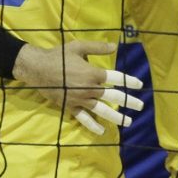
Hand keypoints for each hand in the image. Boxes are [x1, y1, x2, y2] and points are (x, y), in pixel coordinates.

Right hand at [12, 41, 143, 135]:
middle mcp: (89, 88)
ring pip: (102, 110)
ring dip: (116, 116)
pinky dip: (93, 125)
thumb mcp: (78, 46)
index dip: (129, 81)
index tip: (140, 85)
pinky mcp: (70, 106)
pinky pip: (84, 118)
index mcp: (93, 73)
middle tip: (140, 106)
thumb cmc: (59, 55)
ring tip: (128, 121)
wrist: (37, 68)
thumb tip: (115, 46)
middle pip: (113, 96)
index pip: (116, 78)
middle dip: (128, 101)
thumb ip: (97, 47)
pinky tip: (102, 130)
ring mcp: (80, 99)